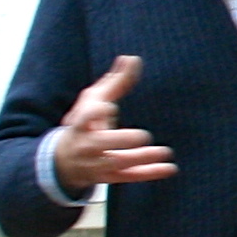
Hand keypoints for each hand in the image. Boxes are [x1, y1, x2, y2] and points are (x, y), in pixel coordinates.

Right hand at [54, 56, 178, 191]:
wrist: (65, 160)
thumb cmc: (86, 122)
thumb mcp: (94, 101)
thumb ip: (114, 82)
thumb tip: (131, 59)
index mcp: (81, 123)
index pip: (85, 119)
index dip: (94, 114)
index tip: (109, 107)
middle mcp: (87, 145)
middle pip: (102, 144)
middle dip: (121, 140)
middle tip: (142, 135)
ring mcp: (98, 163)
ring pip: (119, 163)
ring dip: (142, 158)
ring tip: (166, 152)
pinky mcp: (111, 177)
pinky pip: (130, 176)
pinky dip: (150, 173)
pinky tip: (170, 168)